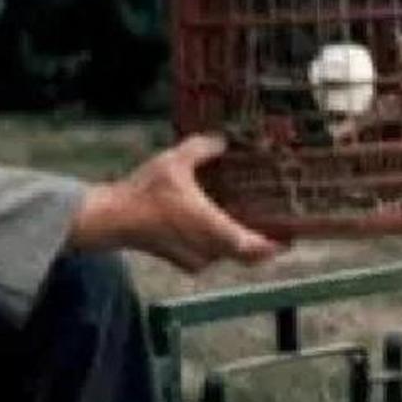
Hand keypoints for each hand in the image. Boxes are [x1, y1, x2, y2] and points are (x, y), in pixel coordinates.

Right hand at [70, 134, 283, 270]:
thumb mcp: (176, 161)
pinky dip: (216, 245)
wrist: (112, 220)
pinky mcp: (180, 262)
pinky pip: (208, 256)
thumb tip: (222, 139)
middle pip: (245, 255)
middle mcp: (208, 250)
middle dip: (260, 245)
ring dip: (235, 243)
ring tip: (243, 222)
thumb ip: (202, 148)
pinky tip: (213, 227)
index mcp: (213, 229)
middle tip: (274, 230)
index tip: (289, 239)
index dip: (274, 246)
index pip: (254, 248)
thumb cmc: (146, 193)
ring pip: (225, 255)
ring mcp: (194, 260)